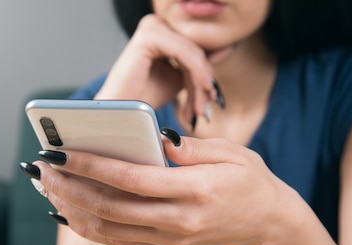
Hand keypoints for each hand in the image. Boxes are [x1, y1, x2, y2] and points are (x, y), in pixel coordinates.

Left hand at [34, 132, 293, 244]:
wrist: (268, 226)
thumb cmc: (251, 182)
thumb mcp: (232, 153)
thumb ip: (191, 147)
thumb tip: (153, 140)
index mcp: (195, 192)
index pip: (130, 179)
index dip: (90, 165)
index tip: (59, 151)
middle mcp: (178, 222)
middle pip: (109, 207)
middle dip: (69, 187)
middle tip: (41, 168)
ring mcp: (170, 241)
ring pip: (107, 230)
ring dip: (71, 210)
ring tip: (47, 189)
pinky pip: (118, 242)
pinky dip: (88, 229)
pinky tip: (68, 212)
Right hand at [96, 14, 227, 123]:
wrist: (123, 114)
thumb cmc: (145, 99)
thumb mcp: (180, 79)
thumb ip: (199, 64)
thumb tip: (227, 48)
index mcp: (161, 30)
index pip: (195, 48)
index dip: (207, 72)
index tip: (216, 98)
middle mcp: (155, 23)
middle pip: (195, 49)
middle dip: (205, 80)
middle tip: (211, 106)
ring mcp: (151, 26)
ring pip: (193, 52)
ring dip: (202, 81)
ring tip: (201, 107)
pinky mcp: (149, 35)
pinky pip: (184, 52)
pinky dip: (197, 72)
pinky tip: (203, 90)